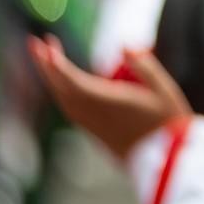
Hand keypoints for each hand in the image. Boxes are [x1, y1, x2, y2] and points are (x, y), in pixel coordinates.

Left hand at [29, 36, 190, 158]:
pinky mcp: (95, 131)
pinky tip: (63, 83)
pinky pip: (70, 108)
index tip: (45, 45)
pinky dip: (61, 91)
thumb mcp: (165, 89)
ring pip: (63, 99)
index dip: (57, 63)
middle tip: (35, 44)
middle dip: (46, 65)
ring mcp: (93, 124)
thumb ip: (144, 65)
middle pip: (61, 89)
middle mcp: (95, 114)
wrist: (166, 159)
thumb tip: (124, 47)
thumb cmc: (168, 121)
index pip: (74, 81)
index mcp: (110, 102)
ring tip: (47, 58)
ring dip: (52, 78)